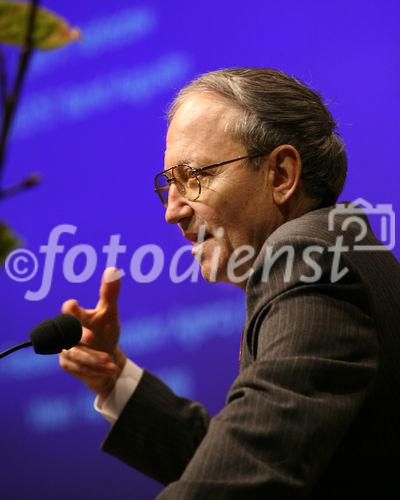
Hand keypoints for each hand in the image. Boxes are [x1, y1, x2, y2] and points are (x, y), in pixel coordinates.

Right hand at [59, 267, 126, 398]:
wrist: (108, 359)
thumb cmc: (105, 331)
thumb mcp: (110, 314)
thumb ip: (109, 294)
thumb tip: (113, 268)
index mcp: (77, 317)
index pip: (70, 311)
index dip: (71, 309)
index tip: (73, 304)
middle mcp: (68, 333)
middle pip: (67, 334)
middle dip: (79, 335)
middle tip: (91, 337)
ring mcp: (66, 349)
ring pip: (76, 354)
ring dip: (94, 358)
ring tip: (110, 361)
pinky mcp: (69, 365)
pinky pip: (81, 368)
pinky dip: (96, 369)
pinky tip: (110, 370)